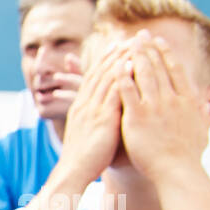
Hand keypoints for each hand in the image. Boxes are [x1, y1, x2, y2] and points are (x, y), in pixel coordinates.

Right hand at [54, 37, 129, 187]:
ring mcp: (92, 109)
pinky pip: (114, 91)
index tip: (120, 45)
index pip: (94, 76)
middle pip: (101, 71)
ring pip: (108, 77)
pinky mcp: (102, 118)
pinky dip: (123, 75)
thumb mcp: (87, 134)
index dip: (107, 58)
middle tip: (132, 36)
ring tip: (136, 42)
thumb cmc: (83, 160)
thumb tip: (105, 114)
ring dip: (122, 57)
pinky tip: (134, 63)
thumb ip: (95, 120)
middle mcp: (85, 104)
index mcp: (81, 107)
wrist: (73, 173)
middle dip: (117, 52)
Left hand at [118, 32, 209, 184]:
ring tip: (126, 43)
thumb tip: (205, 106)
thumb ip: (199, 114)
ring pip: (143, 74)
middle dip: (148, 48)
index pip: (175, 69)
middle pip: (158, 66)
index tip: (158, 42)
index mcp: (187, 99)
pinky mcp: (138, 117)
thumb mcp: (200, 129)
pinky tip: (115, 66)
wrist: (177, 171)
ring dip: (135, 56)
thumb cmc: (188, 156)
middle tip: (139, 34)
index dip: (166, 53)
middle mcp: (172, 99)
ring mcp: (155, 107)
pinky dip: (122, 76)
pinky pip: (128, 91)